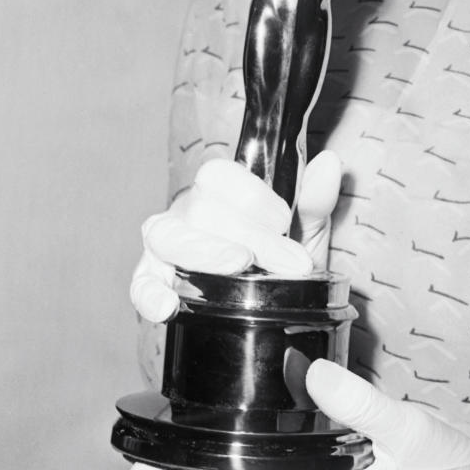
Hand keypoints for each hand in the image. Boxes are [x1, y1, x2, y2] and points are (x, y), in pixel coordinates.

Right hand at [130, 152, 341, 321]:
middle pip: (202, 209)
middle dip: (250, 236)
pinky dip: (149, 294)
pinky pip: (139, 284)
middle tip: (289, 262)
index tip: (288, 225)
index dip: (255, 199)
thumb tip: (330, 162)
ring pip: (169, 236)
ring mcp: (165, 245)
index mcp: (219, 189)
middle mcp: (186, 210)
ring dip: (205, 252)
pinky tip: (167, 307)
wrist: (270, 305)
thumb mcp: (304, 230)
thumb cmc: (280, 257)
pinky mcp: (151, 281)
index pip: (221, 176)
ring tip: (237, 266)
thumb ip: (315, 199)